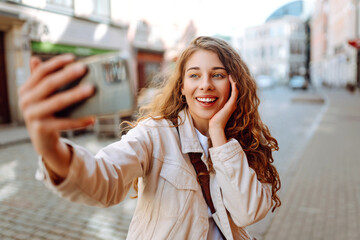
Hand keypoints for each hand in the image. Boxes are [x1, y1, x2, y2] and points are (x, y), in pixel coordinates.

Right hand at [18, 54, 95, 177]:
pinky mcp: (42, 129)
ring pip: (58, 102)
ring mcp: (32, 116)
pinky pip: (65, 123)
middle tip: (84, 68)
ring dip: (76, 95)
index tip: (73, 58)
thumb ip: (39, 80)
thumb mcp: (40, 97)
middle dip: (67, 75)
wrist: (42, 141)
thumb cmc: (46, 113)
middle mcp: (25, 101)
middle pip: (49, 84)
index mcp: (26, 90)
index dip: (56, 63)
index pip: (41, 72)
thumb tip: (35, 58)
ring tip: (91, 89)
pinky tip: (93, 118)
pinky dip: (80, 121)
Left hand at [208, 75, 237, 145]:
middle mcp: (232, 104)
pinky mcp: (231, 104)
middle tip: (229, 74)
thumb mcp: (213, 109)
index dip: (229, 85)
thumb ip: (213, 104)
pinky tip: (232, 80)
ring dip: (233, 82)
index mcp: (229, 105)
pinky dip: (234, 86)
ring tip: (230, 75)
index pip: (231, 93)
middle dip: (232, 82)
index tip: (225, 78)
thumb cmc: (213, 120)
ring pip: (235, 90)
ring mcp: (233, 104)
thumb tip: (207, 100)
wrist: (215, 127)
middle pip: (234, 90)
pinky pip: (234, 93)